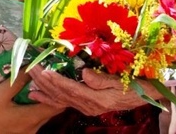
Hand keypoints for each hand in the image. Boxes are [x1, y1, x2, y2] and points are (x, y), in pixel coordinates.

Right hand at [0, 71, 63, 133]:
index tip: (55, 76)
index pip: (57, 105)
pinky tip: (24, 98)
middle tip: (45, 77)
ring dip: (41, 100)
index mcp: (31, 118)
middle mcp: (33, 128)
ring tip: (35, 84)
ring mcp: (27, 133)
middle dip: (50, 93)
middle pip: (51, 110)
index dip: (58, 90)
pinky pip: (33, 119)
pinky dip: (33, 107)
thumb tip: (33, 67)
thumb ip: (18, 80)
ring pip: (42, 115)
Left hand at [27, 65, 161, 115]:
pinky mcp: (84, 105)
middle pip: (61, 93)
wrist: (145, 95)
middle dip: (44, 81)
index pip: (71, 88)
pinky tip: (35, 94)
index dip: (56, 80)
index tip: (44, 70)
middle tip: (31, 68)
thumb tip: (84, 73)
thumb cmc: (134, 84)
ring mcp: (85, 107)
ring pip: (59, 98)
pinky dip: (47, 98)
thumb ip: (102, 79)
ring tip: (30, 77)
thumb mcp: (121, 80)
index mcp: (97, 99)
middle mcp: (88, 105)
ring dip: (43, 87)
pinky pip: (62, 103)